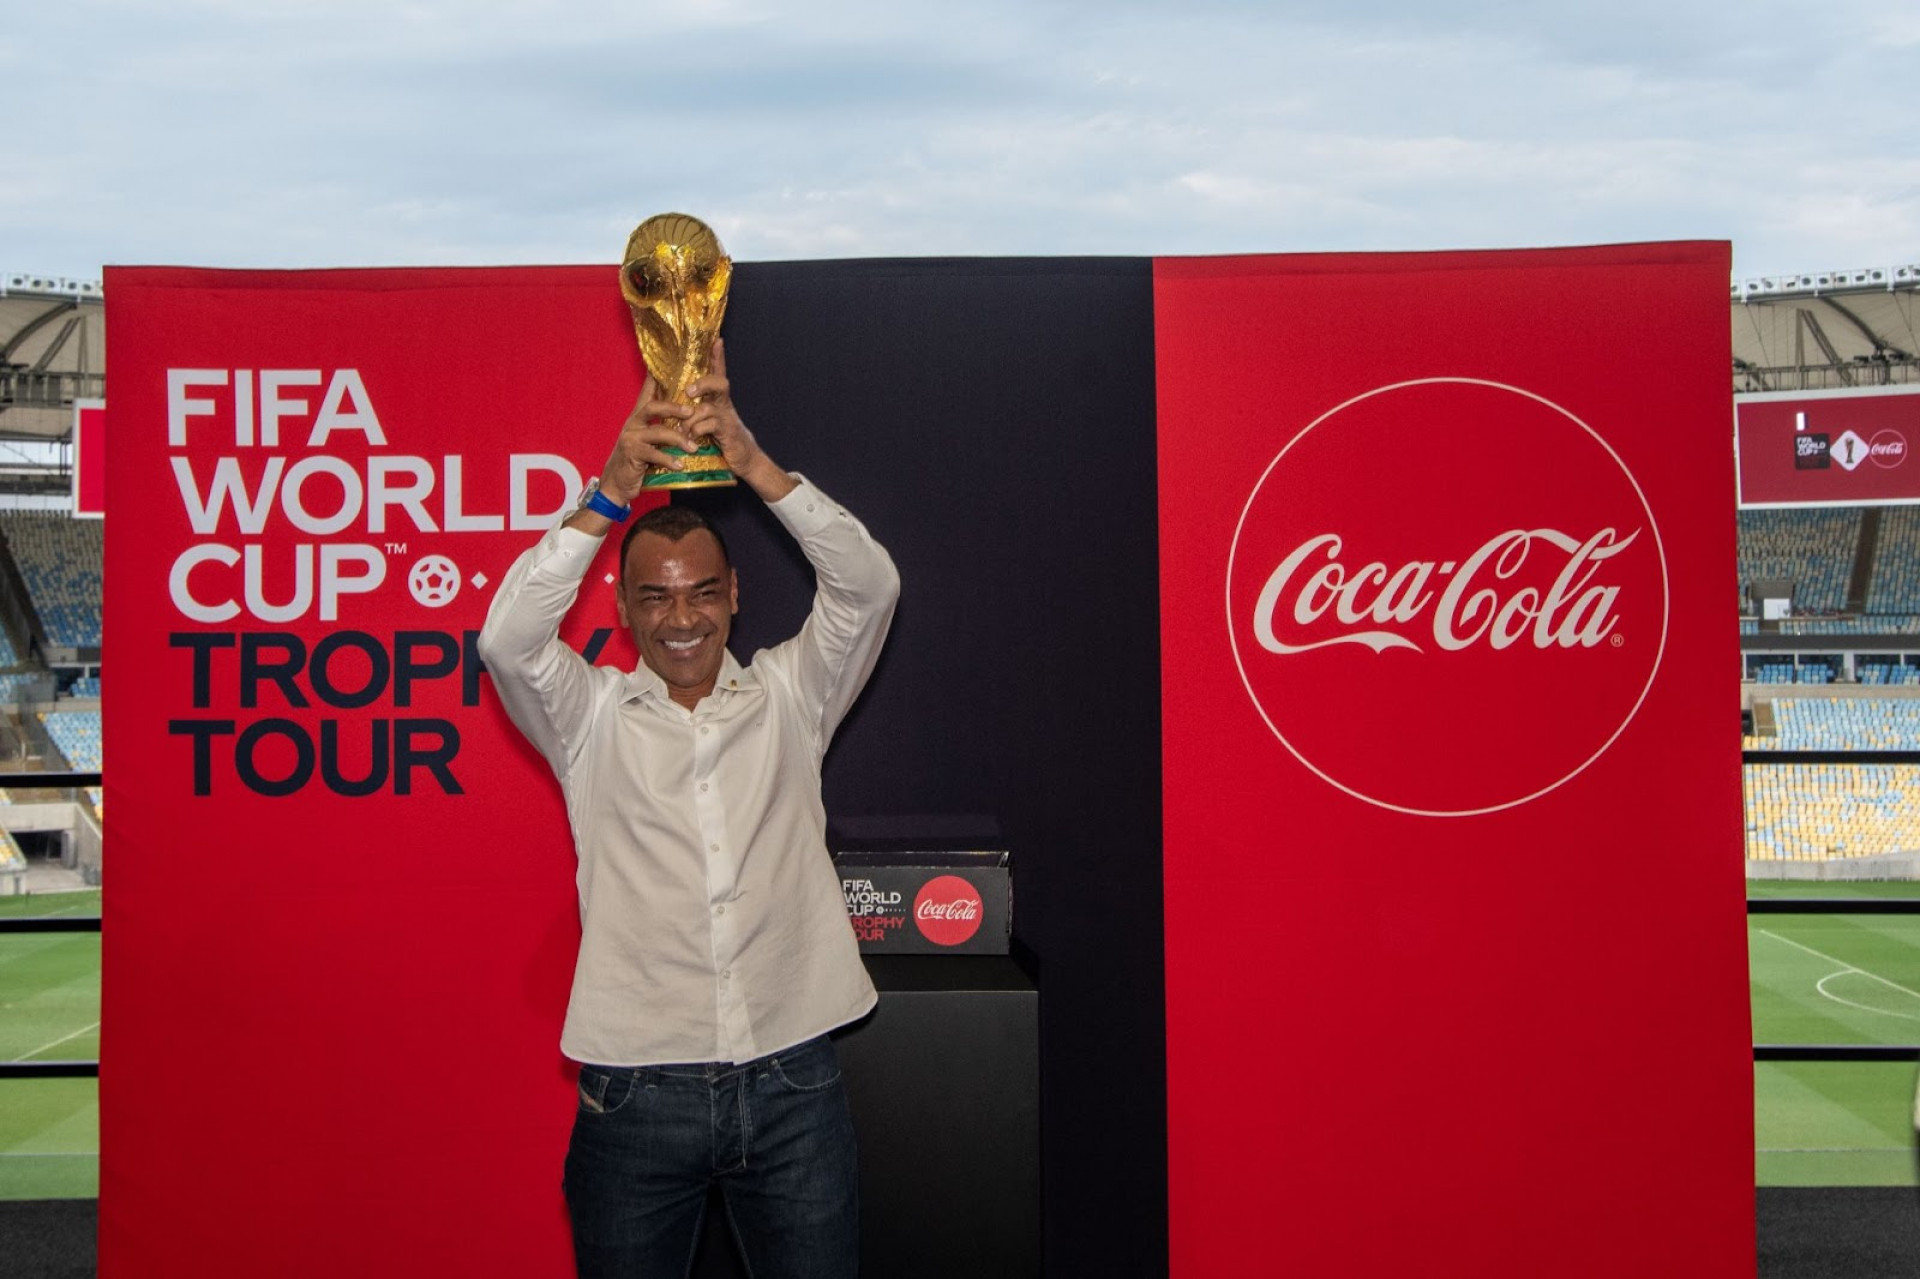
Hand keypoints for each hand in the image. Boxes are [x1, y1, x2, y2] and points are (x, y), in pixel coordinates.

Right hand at [597, 373, 698, 503]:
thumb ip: (660, 427)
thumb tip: (682, 416)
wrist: (616, 483)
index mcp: (638, 417)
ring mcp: (631, 438)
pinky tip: (680, 465)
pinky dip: (669, 460)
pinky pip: (654, 455)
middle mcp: (633, 424)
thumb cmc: (635, 460)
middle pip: (652, 407)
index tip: (670, 362)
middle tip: (691, 411)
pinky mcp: (632, 455)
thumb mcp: (647, 440)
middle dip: (673, 408)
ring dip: (678, 439)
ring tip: (693, 447)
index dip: (657, 377)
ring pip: (657, 432)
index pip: (648, 392)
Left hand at [682, 339, 762, 475]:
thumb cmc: (720, 437)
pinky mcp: (727, 432)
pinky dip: (696, 430)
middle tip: (689, 391)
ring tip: (681, 429)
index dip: (718, 356)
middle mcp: (724, 404)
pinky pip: (708, 426)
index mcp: (718, 399)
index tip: (717, 340)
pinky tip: (691, 437)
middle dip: (703, 383)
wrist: (742, 458)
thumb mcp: (708, 420)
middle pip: (719, 383)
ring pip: (707, 408)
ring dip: (690, 418)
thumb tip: (673, 401)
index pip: (719, 373)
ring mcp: (727, 418)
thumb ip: (696, 409)